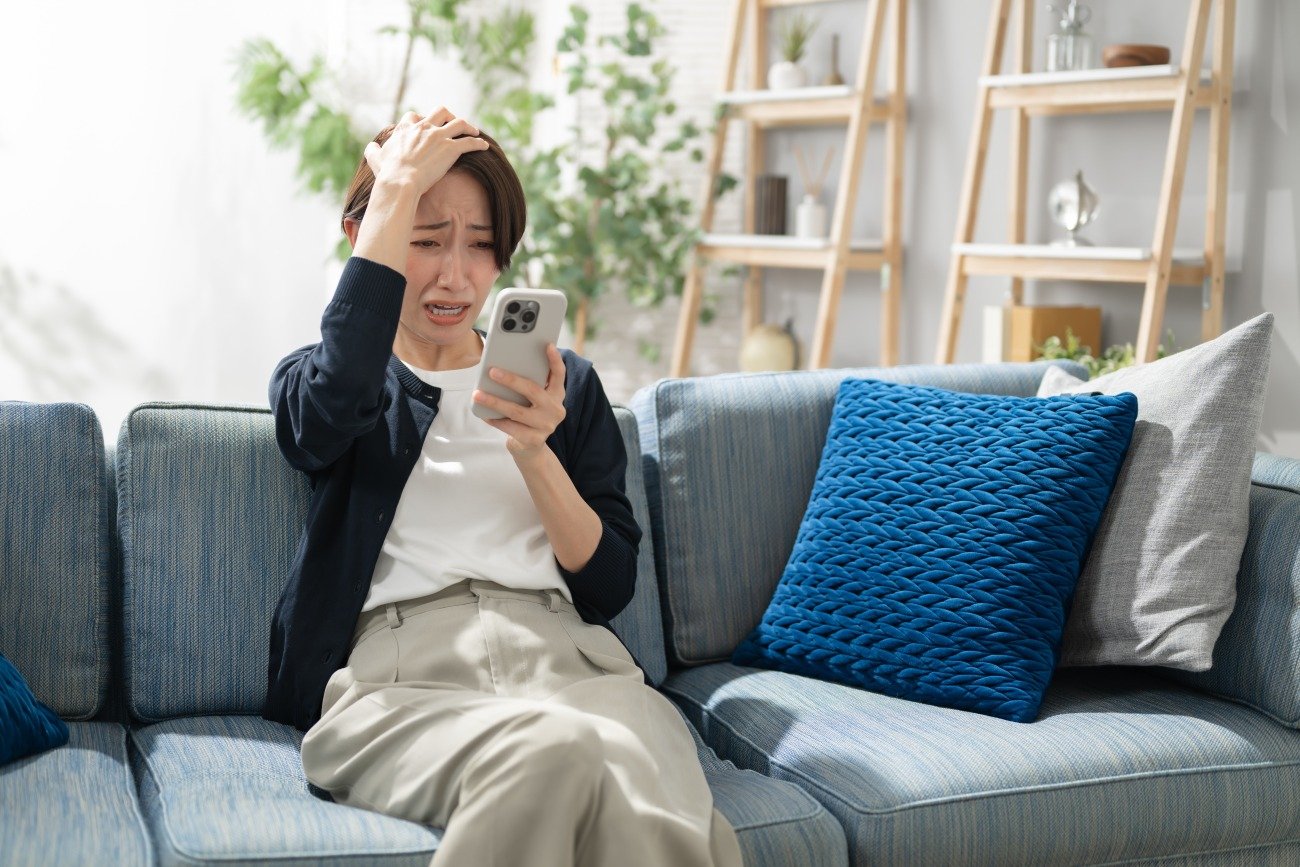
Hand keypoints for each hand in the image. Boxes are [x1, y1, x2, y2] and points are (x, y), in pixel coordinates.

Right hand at [363, 107, 489, 195]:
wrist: (400, 181)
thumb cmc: (388, 173)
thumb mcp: (376, 158)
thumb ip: (373, 151)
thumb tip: (371, 147)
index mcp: (406, 129)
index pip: (414, 116)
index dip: (422, 121)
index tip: (427, 127)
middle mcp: (424, 128)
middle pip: (441, 112)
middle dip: (449, 116)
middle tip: (454, 124)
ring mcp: (439, 137)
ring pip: (459, 123)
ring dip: (468, 126)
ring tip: (474, 132)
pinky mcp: (451, 149)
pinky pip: (470, 142)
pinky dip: (478, 143)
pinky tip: (485, 146)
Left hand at [473, 344, 566, 460]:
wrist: (531, 447)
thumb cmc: (527, 415)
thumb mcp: (532, 400)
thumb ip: (527, 385)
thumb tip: (501, 368)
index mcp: (557, 395)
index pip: (559, 375)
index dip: (555, 360)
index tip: (548, 345)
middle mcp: (555, 409)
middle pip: (533, 390)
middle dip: (511, 380)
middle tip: (492, 371)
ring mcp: (546, 426)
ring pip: (517, 411)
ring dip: (494, 401)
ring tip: (477, 394)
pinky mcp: (534, 440)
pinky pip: (510, 427)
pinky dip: (495, 419)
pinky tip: (483, 413)